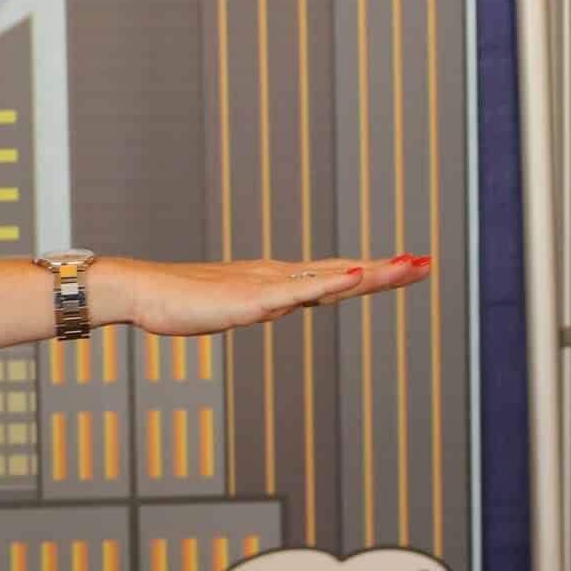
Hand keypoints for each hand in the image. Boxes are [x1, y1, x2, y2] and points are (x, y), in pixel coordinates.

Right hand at [99, 254, 433, 337]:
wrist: (142, 291)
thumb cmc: (177, 301)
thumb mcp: (232, 308)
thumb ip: (262, 304)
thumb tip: (285, 305)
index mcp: (277, 281)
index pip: (335, 275)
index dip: (374, 271)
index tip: (408, 264)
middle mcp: (280, 278)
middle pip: (344, 273)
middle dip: (389, 269)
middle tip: (428, 262)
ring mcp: (269, 286)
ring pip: (332, 278)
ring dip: (373, 271)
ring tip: (410, 264)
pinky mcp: (253, 299)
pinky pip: (300, 291)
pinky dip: (333, 282)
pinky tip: (358, 274)